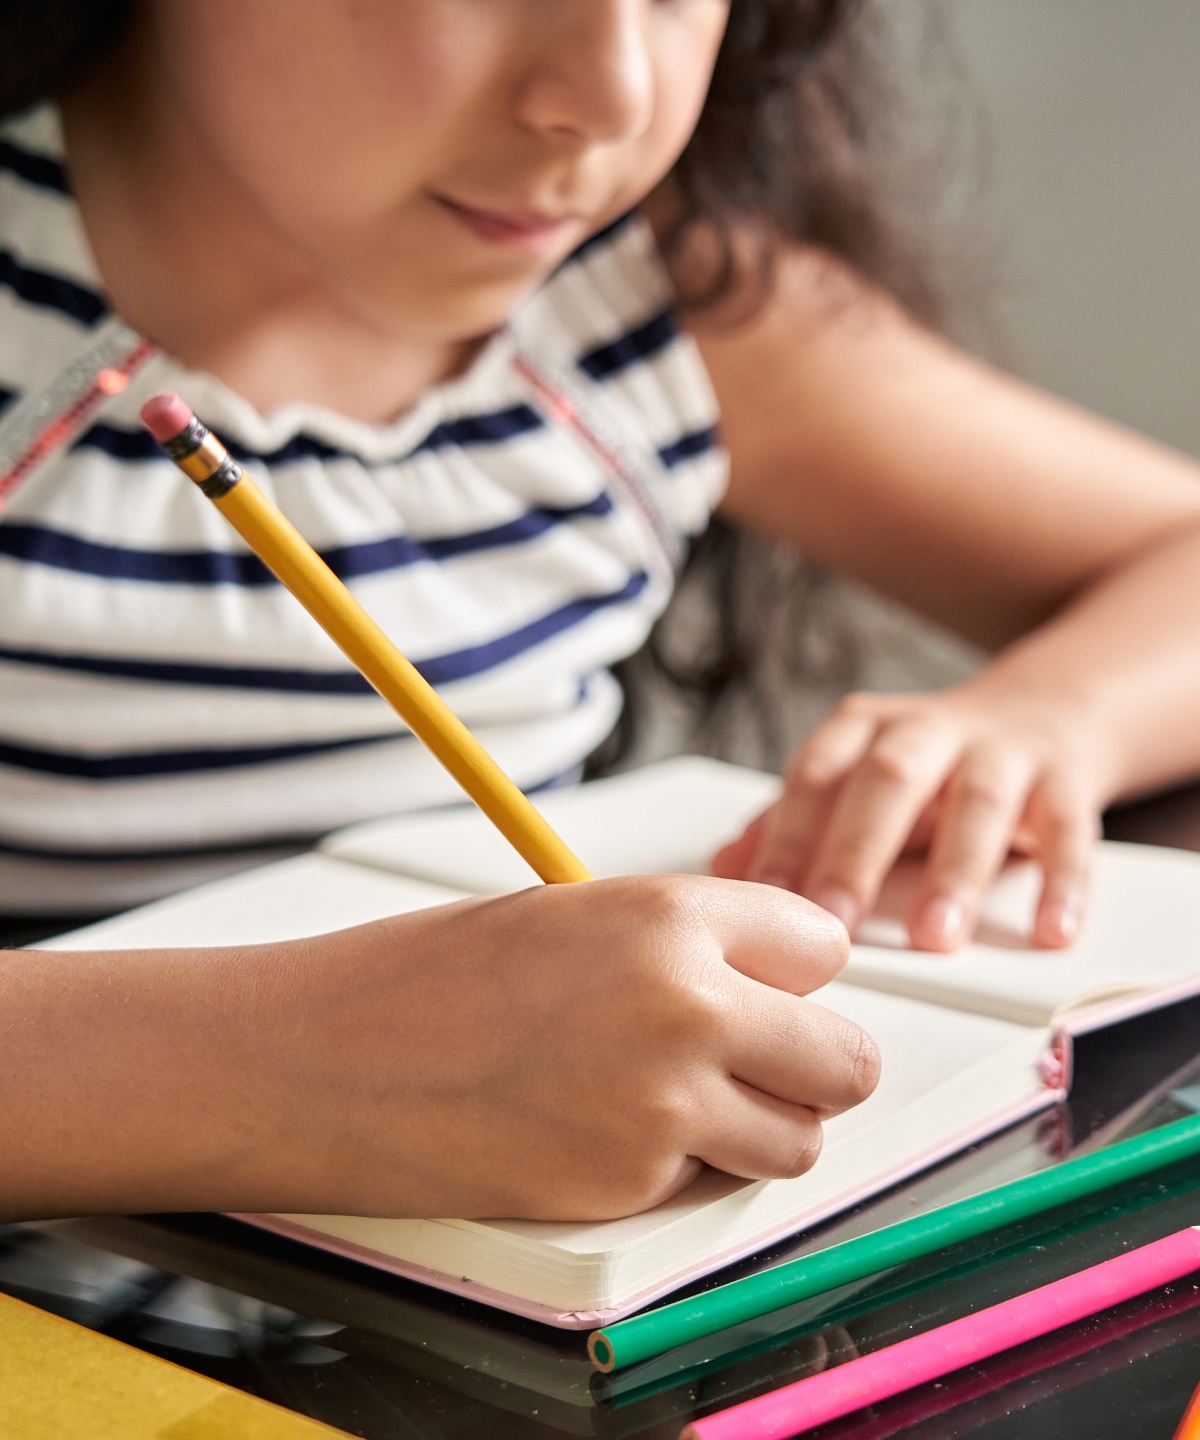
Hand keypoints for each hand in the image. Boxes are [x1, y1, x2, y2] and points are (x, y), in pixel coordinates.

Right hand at [275, 876, 877, 1219]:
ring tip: (685, 1101)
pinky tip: (608, 1131)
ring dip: (761, 1125)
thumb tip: (764, 987)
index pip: (822, 945)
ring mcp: (664, 1106)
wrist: (329, 1060)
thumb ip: (682, 946)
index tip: (768, 986)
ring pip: (799, 1138)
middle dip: (810, 1062)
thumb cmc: (430, 977)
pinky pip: (710, 1181)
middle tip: (759, 1061)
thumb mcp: (575, 918)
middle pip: (845, 1058)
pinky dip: (682, 1167)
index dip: (792, 972)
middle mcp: (689, 1006)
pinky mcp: (629, 1185)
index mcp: (672, 915)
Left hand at [712, 685, 1104, 951]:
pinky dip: (1061, 881)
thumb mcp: (852, 780)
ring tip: (935, 936)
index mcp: (862, 730)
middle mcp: (927, 731)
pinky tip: (1049, 930)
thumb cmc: (926, 765)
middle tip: (834, 921)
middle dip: (857, 850)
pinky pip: (1069, 829)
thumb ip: (790, 823)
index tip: (767, 903)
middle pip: (888, 779)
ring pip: (978, 802)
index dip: (788, 836)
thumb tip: (722, 871)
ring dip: (955, 871)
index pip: (814, 776)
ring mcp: (1000, 751)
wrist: (1040, 713)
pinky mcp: (1065, 780)